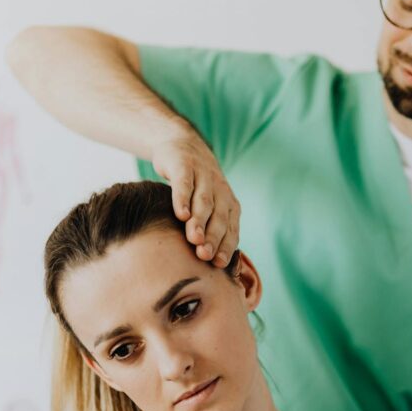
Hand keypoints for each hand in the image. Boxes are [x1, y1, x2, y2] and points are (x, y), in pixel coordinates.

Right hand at [150, 131, 240, 268]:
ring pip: (204, 202)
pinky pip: (185, 184)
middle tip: (205, 256)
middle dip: (213, 237)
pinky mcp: (185, 165)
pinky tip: (180, 214)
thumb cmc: (195, 187)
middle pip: (219, 217)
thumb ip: (208, 230)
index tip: (219, 265)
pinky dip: (183, 199)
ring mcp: (203, 176)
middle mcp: (220, 190)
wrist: (182, 145)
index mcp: (229, 204)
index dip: (226, 246)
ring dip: (200, 221)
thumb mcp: (206, 206)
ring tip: (194, 239)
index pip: (230, 229)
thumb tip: (208, 265)